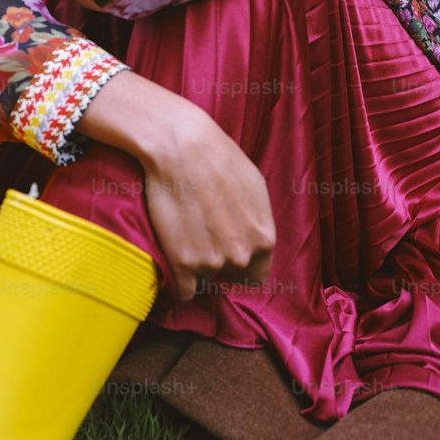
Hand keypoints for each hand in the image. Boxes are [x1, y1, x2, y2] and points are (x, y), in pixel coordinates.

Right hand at [140, 104, 275, 302]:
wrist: (182, 148)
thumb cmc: (220, 159)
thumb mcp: (257, 188)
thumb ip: (258, 222)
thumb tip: (254, 241)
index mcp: (265, 239)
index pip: (258, 274)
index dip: (243, 266)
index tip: (228, 253)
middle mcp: (242, 256)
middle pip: (231, 274)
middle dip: (220, 260)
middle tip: (203, 233)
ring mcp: (212, 263)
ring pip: (206, 277)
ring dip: (197, 263)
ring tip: (187, 231)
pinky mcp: (182, 264)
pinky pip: (184, 291)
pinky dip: (179, 280)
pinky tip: (175, 260)